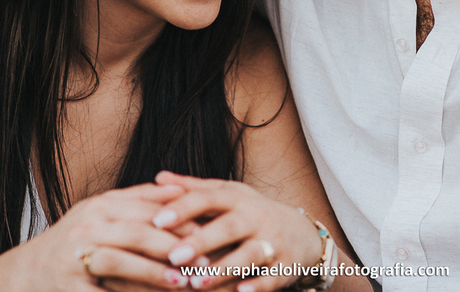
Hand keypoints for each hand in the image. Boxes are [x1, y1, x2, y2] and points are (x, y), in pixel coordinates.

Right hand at [8, 183, 191, 291]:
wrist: (28, 273)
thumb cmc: (77, 241)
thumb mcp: (104, 213)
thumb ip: (139, 200)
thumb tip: (181, 189)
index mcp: (100, 205)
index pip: (146, 207)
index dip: (178, 218)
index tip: (208, 228)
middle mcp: (86, 226)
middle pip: (136, 232)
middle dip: (173, 246)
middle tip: (204, 258)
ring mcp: (74, 257)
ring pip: (119, 261)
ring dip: (153, 272)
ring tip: (183, 282)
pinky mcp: (68, 286)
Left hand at [151, 172, 323, 291]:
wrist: (302, 232)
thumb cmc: (251, 213)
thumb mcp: (228, 195)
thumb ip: (194, 189)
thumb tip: (159, 178)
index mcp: (237, 198)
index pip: (208, 198)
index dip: (183, 208)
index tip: (157, 220)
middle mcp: (256, 217)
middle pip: (229, 226)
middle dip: (201, 241)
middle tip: (173, 256)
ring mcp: (273, 241)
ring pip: (249, 254)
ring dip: (223, 269)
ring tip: (196, 284)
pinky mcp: (286, 265)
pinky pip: (272, 277)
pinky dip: (257, 286)